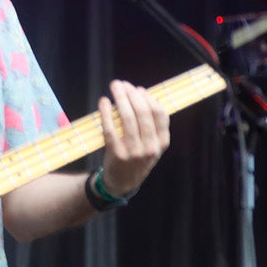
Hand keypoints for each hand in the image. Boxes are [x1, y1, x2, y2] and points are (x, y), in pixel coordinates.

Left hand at [98, 81, 168, 198]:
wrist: (122, 182)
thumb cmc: (137, 157)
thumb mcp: (152, 145)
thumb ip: (151, 124)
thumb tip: (141, 94)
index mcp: (161, 143)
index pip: (159, 114)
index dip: (148, 98)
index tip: (138, 89)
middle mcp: (150, 147)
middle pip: (143, 113)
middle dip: (132, 94)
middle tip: (122, 84)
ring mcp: (134, 152)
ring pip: (128, 118)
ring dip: (120, 98)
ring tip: (114, 87)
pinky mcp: (117, 153)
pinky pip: (110, 128)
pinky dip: (106, 112)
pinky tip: (104, 102)